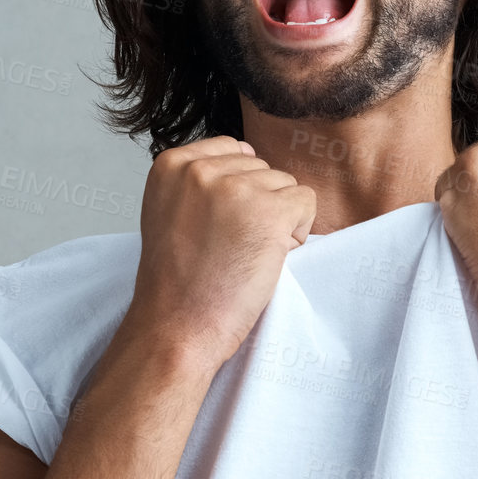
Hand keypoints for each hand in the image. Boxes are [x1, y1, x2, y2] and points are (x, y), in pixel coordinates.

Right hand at [125, 136, 316, 372]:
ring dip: (277, 220)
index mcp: (171, 164)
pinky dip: (297, 232)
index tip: (216, 227)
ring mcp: (235, 188)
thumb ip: (201, 181)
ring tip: (243, 255)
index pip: (231, 150)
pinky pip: (306, 202)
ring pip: (285, 184)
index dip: (236, 192)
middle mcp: (201, 169)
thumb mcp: (171, 211)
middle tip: (228, 247)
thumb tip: (250, 154)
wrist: (176, 328)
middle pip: (260, 167)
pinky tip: (267, 257)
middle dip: (256, 206)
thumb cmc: (177, 283)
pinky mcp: (269, 211)